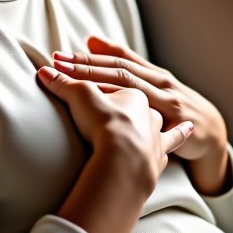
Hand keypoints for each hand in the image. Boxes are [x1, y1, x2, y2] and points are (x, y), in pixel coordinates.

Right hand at [38, 65, 192, 232]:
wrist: (127, 161)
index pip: (114, 76)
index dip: (96, 71)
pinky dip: (180, 134)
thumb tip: (43, 72)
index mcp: (134, 92)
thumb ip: (63, 85)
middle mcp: (151, 108)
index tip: (87, 72)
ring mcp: (157, 132)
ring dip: (154, 110)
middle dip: (128, 86)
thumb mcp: (80, 98)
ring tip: (154, 106)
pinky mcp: (160, 157)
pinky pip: (173, 142)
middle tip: (121, 83)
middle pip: (138, 94)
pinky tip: (188, 129)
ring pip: (158, 116)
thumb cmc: (105, 125)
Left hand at [52, 37, 230, 194]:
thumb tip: (92, 42)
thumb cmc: (178, 108)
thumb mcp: (154, 86)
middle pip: (119, 70)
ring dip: (99, 81)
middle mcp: (161, 82)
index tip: (60, 54)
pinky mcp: (177, 120)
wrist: (214, 134)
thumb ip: (126, 67)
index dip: (89, 56)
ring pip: (131, 87)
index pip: (118, 60)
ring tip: (73, 80)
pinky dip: (127, 108)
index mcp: (153, 74)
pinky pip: (148, 113)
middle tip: (58, 62)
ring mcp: (169, 100)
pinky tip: (108, 108)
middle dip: (87, 65)